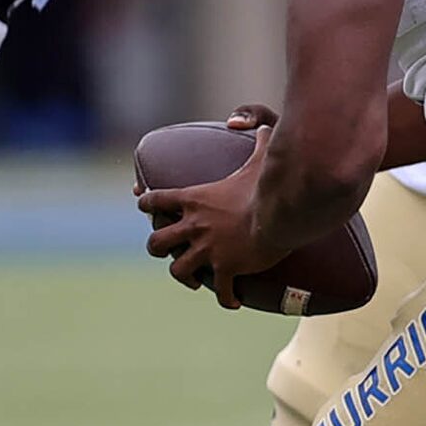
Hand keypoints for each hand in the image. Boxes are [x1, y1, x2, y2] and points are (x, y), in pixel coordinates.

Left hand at [139, 125, 283, 308]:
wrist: (283, 214)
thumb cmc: (271, 183)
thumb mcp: (261, 153)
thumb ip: (255, 133)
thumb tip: (252, 124)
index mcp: (195, 199)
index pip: (155, 200)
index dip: (146, 202)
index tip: (143, 204)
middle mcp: (194, 226)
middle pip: (156, 241)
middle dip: (157, 246)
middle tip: (167, 250)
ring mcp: (208, 250)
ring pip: (178, 270)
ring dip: (184, 276)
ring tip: (194, 280)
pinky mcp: (227, 268)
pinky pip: (219, 291)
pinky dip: (225, 298)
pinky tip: (232, 302)